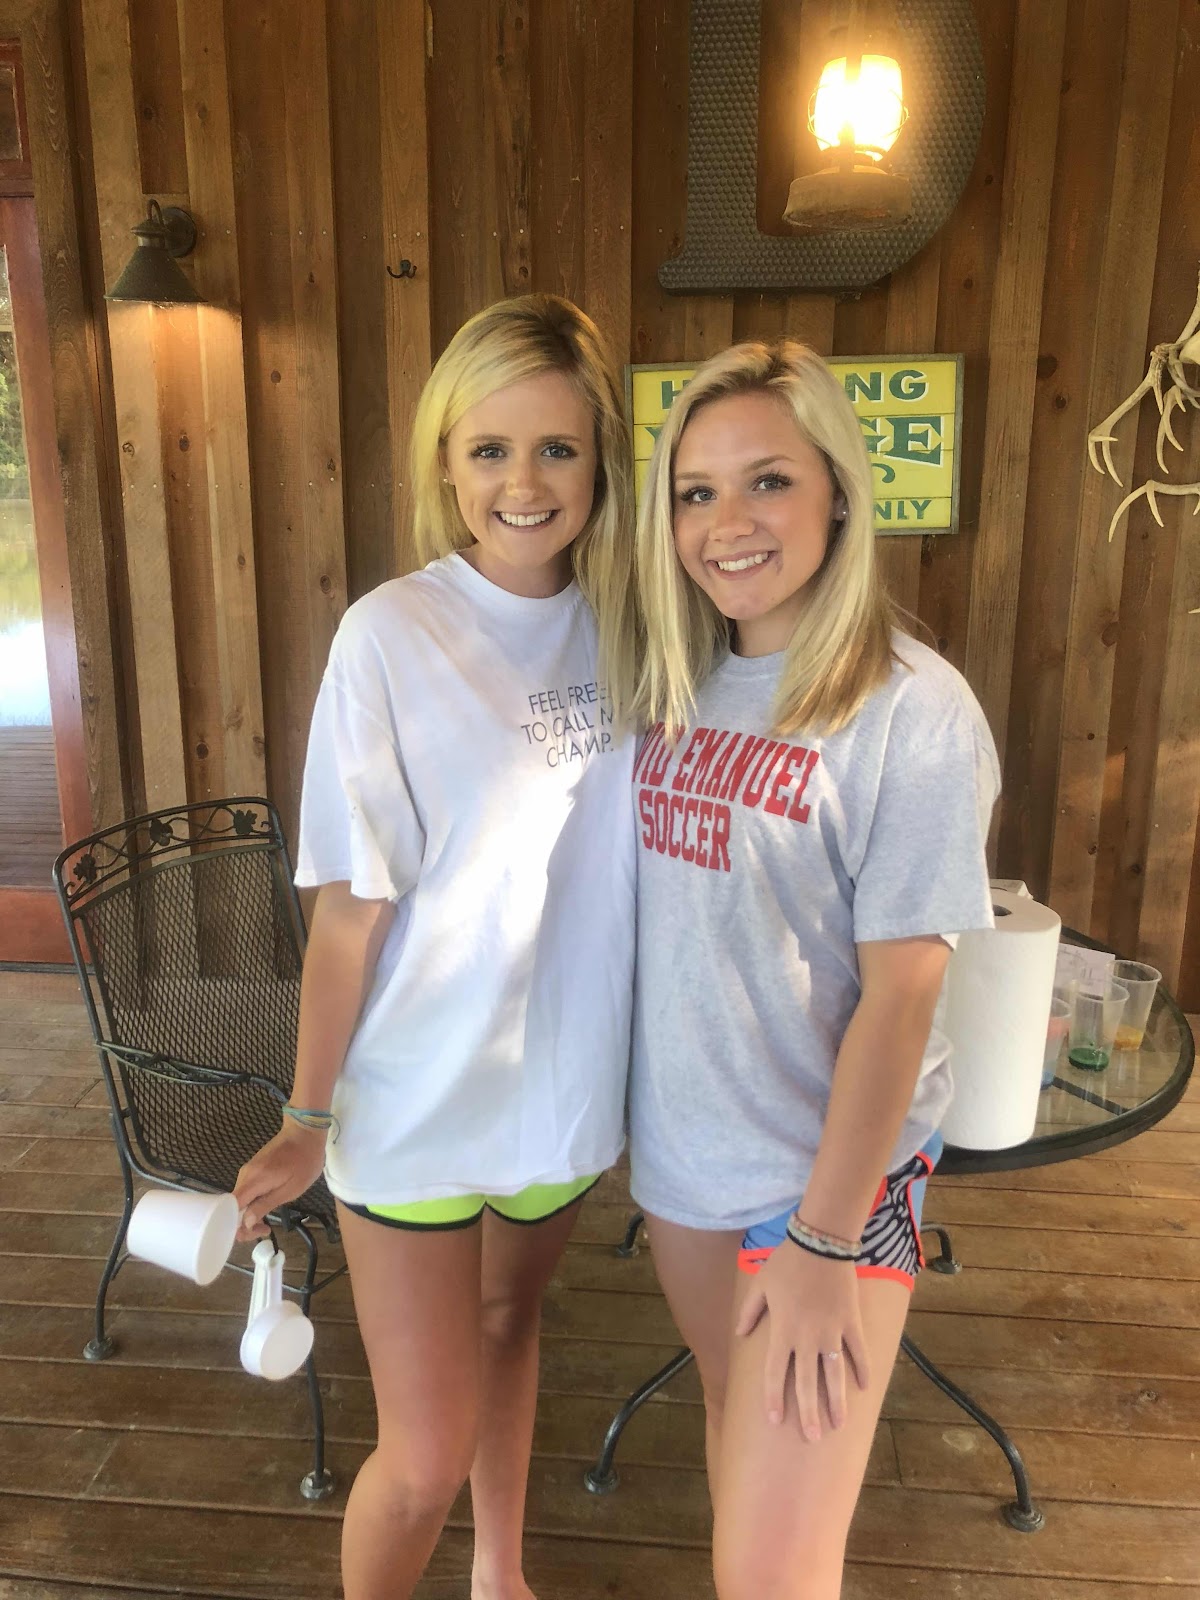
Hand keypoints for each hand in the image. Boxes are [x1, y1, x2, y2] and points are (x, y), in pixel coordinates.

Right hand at [233, 1120, 327, 1240]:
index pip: (231, 1209)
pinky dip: (254, 1200)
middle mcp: (245, 1174)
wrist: (305, 1130)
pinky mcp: (255, 1167)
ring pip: (242, 1197)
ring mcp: (249, 1169)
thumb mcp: (291, 1189)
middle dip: (246, 1221)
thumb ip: (266, 1204)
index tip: (256, 1232)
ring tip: (268, 1219)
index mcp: (253, 1181)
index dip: (238, 1226)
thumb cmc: (304, 1161)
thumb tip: (246, 1222)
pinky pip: (249, 1189)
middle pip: (235, 1204)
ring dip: (251, 1211)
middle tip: (265, 1228)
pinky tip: (267, 1204)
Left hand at [734, 1241, 869, 1438]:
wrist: (820, 1242)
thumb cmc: (786, 1263)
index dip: (774, 1398)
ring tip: (838, 1424)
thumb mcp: (760, 1285)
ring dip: (836, 1401)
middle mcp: (806, 1338)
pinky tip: (864, 1388)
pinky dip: (862, 1369)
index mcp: (782, 1331)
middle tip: (811, 1437)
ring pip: (834, 1375)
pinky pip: (858, 1351)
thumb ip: (749, 1312)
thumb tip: (739, 1335)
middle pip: (807, 1383)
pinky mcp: (851, 1322)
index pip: (775, 1373)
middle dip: (808, 1412)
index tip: (775, 1420)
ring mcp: (832, 1332)